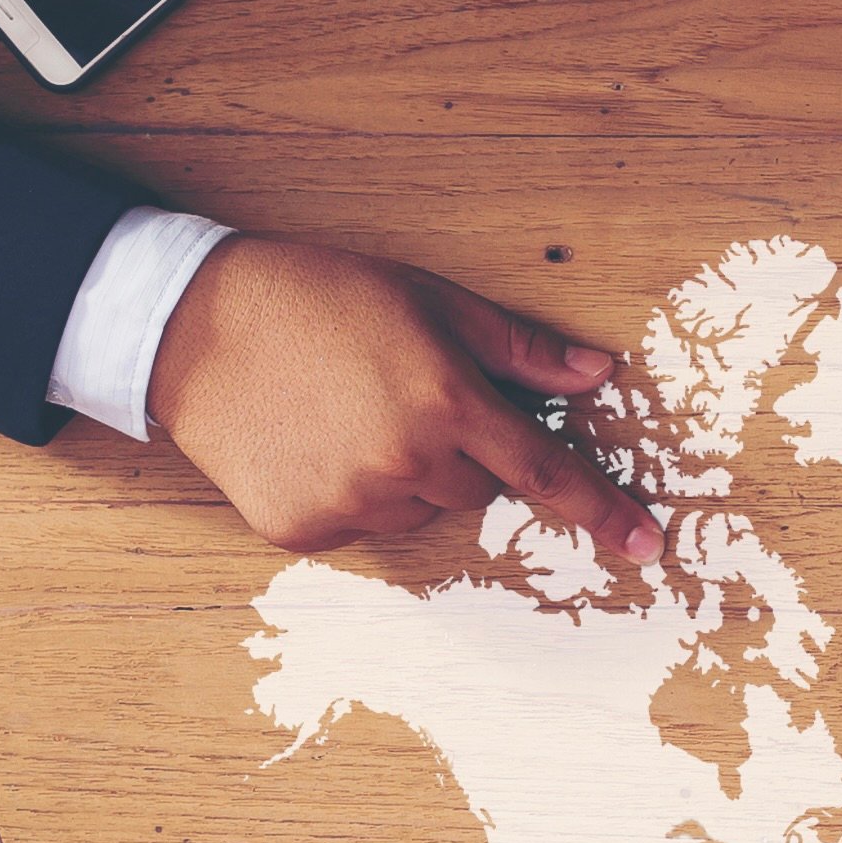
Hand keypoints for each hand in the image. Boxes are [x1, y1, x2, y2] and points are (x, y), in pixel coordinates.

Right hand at [148, 235, 662, 561]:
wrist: (193, 320)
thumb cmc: (318, 296)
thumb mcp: (428, 300)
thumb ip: (516, 347)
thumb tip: (595, 374)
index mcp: (446, 402)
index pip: (546, 473)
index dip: (602, 511)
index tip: (648, 546)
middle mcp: (406, 461)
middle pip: (476, 490)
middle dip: (456, 453)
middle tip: (399, 397)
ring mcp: (352, 501)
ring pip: (418, 512)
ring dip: (402, 475)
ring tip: (345, 413)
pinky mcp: (305, 528)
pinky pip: (359, 526)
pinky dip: (347, 493)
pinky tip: (311, 441)